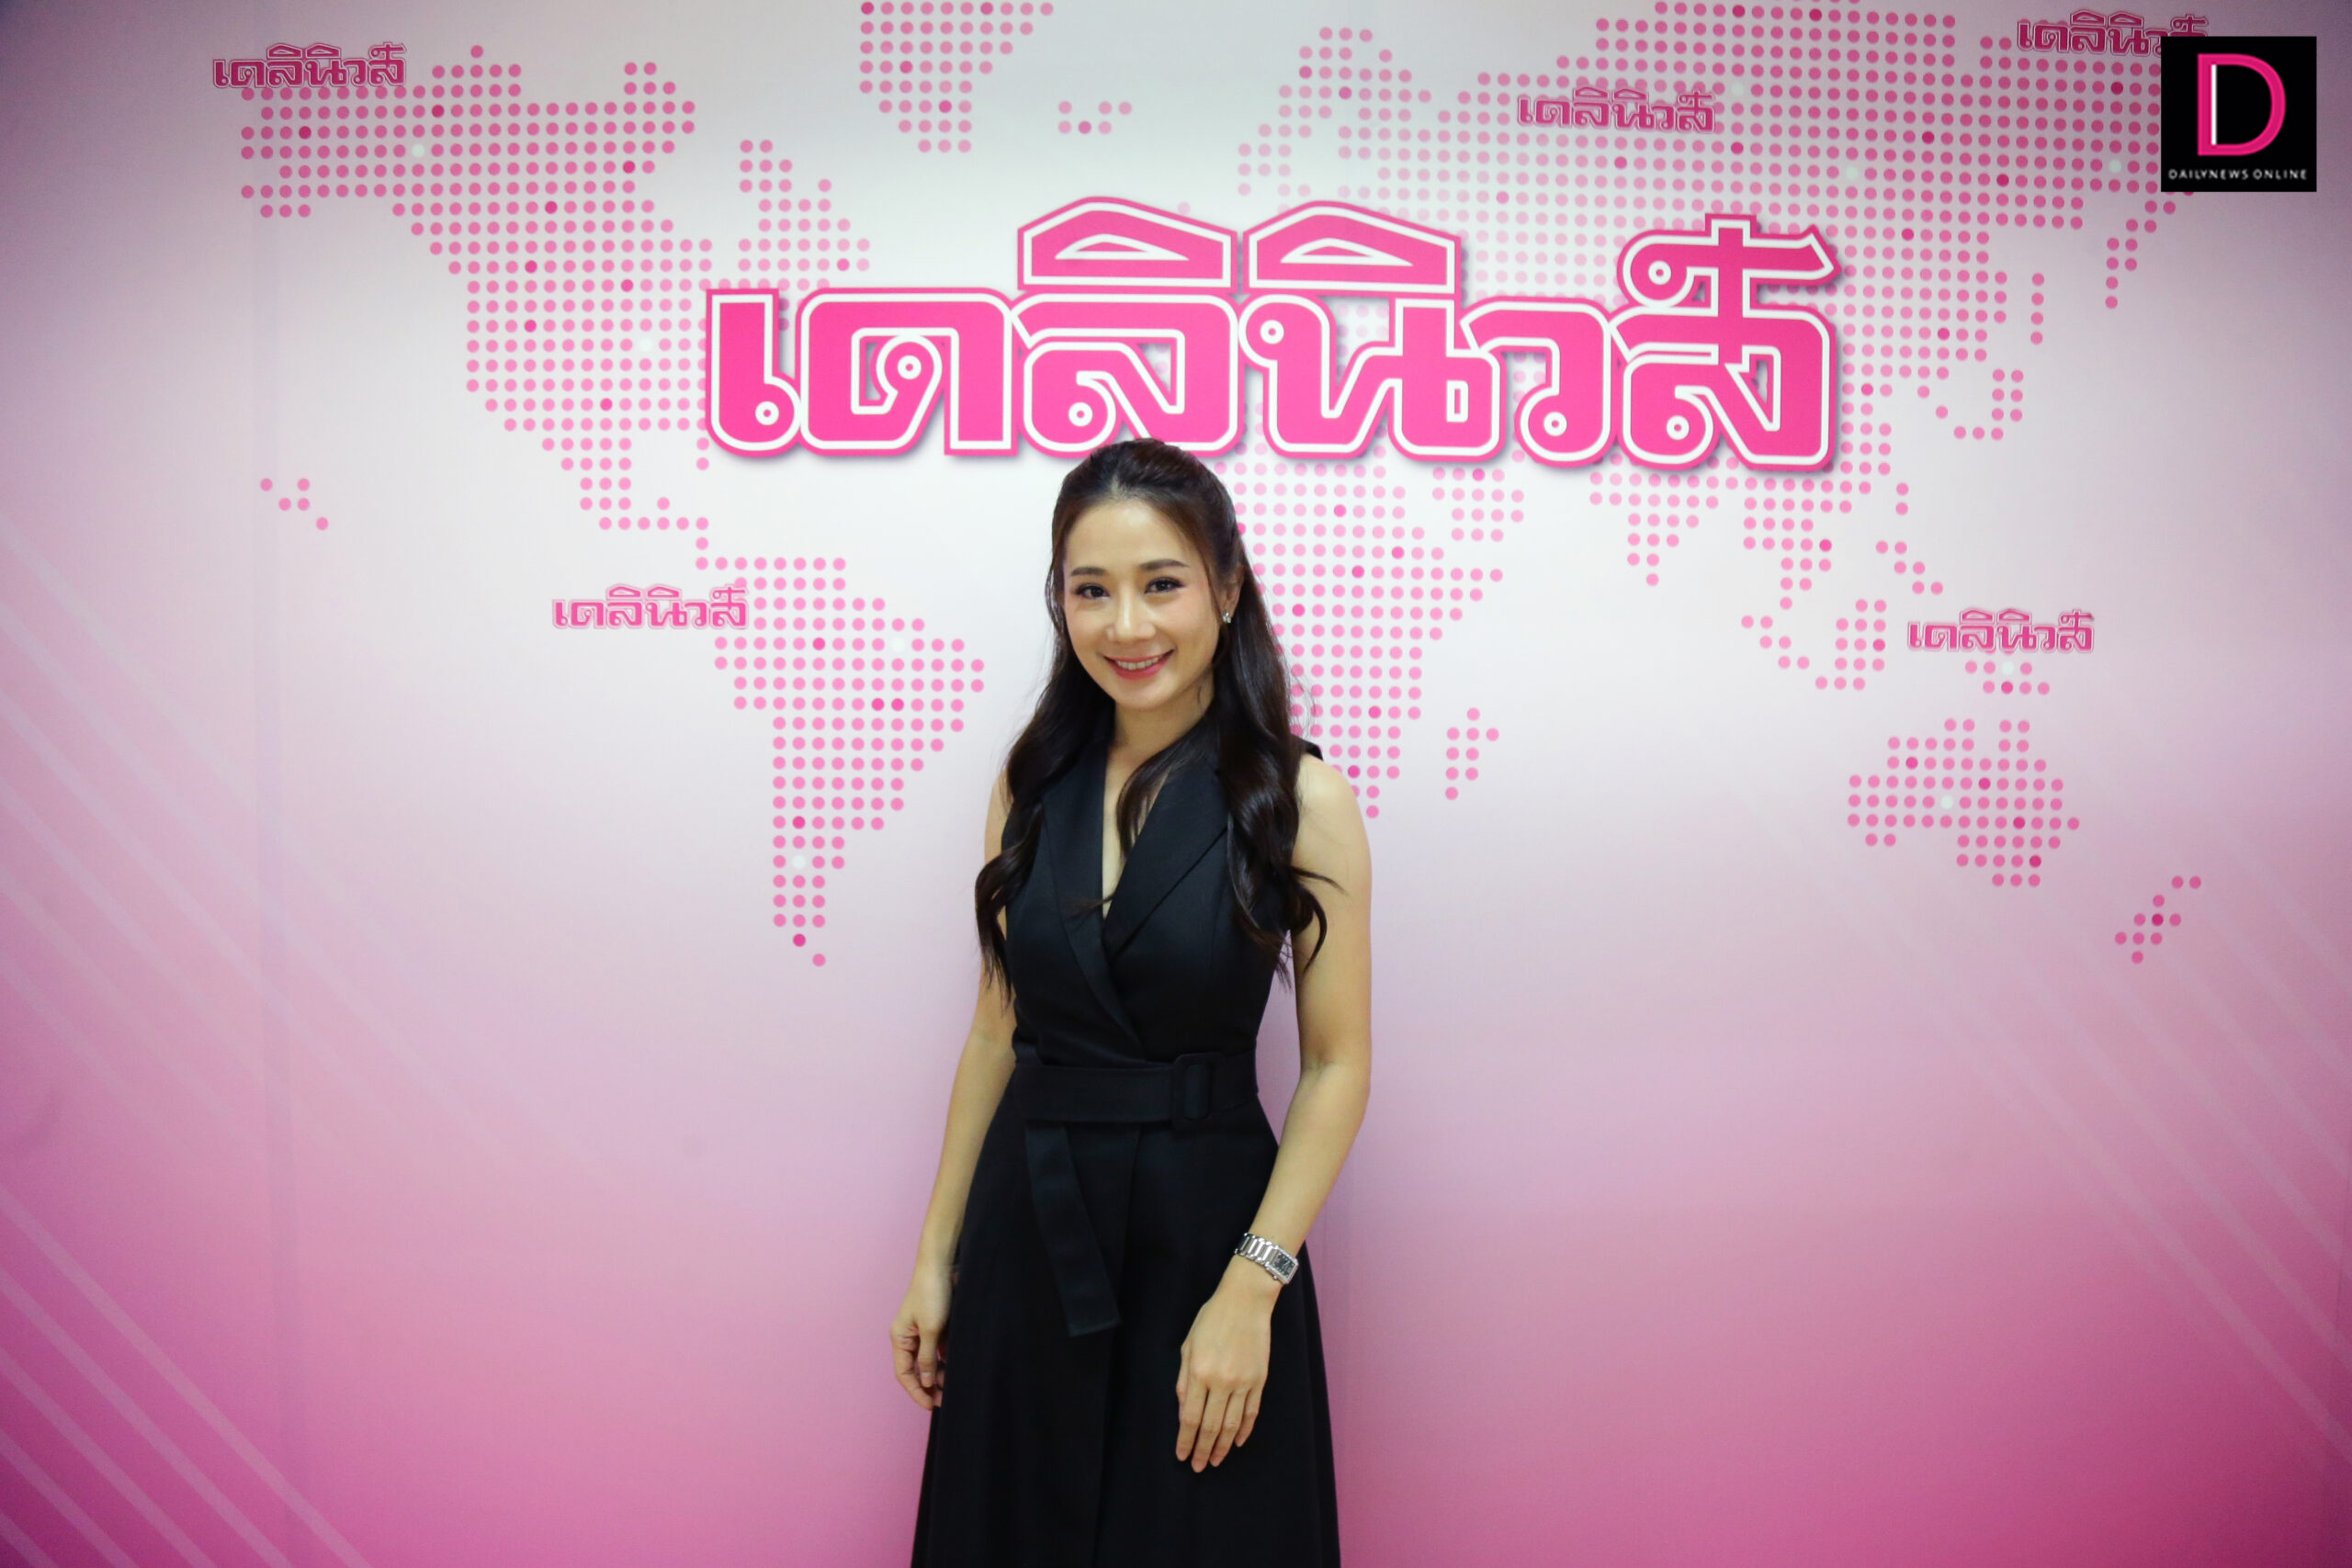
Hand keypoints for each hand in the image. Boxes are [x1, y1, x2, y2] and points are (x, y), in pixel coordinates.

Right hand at [890, 1263, 952, 1410]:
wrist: (941, 1266)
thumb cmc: (932, 1294)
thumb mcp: (931, 1329)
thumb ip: (927, 1358)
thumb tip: (925, 1382)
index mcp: (900, 1338)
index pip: (904, 1374)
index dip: (916, 1392)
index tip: (930, 1406)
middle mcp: (908, 1337)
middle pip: (915, 1370)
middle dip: (928, 1387)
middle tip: (944, 1401)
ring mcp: (922, 1332)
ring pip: (927, 1361)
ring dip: (938, 1375)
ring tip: (952, 1388)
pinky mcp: (935, 1326)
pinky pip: (937, 1350)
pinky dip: (945, 1361)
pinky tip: (956, 1370)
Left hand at [1174, 1258, 1278, 1469]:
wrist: (1246, 1301)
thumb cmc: (1211, 1319)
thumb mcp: (1188, 1346)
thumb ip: (1184, 1382)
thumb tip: (1185, 1414)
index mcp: (1200, 1373)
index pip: (1191, 1418)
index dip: (1186, 1440)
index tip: (1182, 1456)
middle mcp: (1222, 1381)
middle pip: (1212, 1426)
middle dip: (1203, 1450)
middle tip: (1198, 1467)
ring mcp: (1244, 1382)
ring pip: (1233, 1424)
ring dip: (1223, 1447)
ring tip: (1216, 1461)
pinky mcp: (1260, 1379)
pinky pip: (1252, 1412)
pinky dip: (1245, 1430)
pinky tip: (1238, 1442)